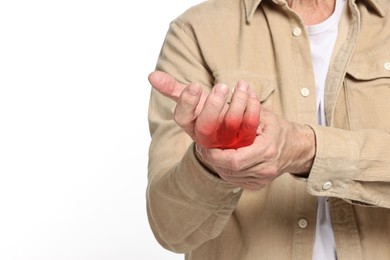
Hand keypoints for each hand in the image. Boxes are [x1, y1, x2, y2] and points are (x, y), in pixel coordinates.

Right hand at [148, 71, 260, 148]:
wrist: (230, 142)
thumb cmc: (209, 115)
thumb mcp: (192, 102)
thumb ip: (173, 89)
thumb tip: (151, 75)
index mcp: (191, 126)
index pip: (182, 118)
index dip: (187, 102)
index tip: (195, 85)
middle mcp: (207, 138)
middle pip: (205, 126)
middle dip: (213, 105)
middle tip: (222, 85)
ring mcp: (226, 142)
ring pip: (231, 125)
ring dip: (238, 102)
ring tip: (241, 84)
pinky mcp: (245, 143)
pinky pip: (250, 126)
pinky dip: (253, 108)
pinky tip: (251, 94)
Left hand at [195, 109, 315, 189]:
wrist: (297, 149)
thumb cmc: (278, 130)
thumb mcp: (265, 115)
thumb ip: (250, 106)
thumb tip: (238, 88)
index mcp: (267, 151)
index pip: (234, 160)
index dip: (215, 155)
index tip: (204, 146)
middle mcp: (265, 169)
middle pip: (229, 169)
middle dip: (213, 159)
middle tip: (202, 148)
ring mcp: (261, 180)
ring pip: (230, 176)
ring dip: (217, 164)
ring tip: (210, 151)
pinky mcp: (256, 185)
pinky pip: (235, 179)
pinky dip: (226, 170)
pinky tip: (222, 159)